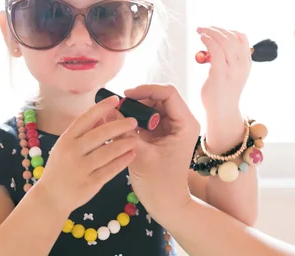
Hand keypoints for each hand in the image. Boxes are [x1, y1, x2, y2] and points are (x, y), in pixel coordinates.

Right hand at [36, 96, 137, 213]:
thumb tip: (103, 115)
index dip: (101, 108)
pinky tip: (131, 155)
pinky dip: (122, 161)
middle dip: (119, 125)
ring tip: (136, 138)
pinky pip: (110, 170)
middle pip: (99, 134)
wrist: (51, 197)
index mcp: (66, 139)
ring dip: (124, 144)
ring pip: (107, 152)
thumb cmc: (61, 167)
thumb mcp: (65, 146)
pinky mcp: (90, 184)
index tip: (115, 99)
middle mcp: (72, 152)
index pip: (85, 118)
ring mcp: (81, 169)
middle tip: (133, 121)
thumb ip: (83, 132)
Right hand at [124, 84, 199, 218]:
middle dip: (138, 99)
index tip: (126, 96)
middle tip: (118, 107)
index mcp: (185, 124)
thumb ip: (124, 131)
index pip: (168, 93)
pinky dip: (136, 118)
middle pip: (160, 97)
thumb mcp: (140, 155)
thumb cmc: (158, 184)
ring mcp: (174, 127)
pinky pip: (149, 118)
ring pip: (153, 106)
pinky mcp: (164, 134)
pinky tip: (121, 124)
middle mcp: (183, 122)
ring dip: (136, 108)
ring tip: (117, 115)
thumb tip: (108, 110)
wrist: (167, 204)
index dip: (146, 90)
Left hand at [197, 26, 250, 121]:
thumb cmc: (223, 91)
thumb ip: (228, 58)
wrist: (222, 112)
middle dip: (216, 29)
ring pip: (224, 42)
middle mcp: (242, 65)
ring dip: (211, 32)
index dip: (228, 29)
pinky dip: (208, 41)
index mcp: (246, 63)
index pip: (242, 38)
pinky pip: (216, 52)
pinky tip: (202, 39)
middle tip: (203, 28)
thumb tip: (215, 43)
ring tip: (200, 31)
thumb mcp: (232, 72)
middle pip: (232, 37)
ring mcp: (232, 70)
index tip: (215, 29)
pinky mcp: (220, 75)